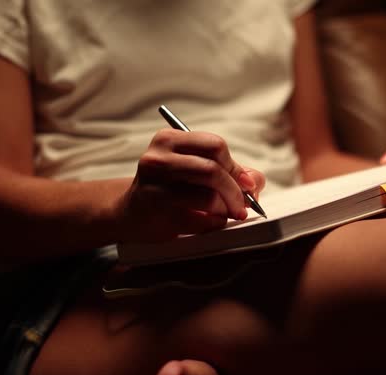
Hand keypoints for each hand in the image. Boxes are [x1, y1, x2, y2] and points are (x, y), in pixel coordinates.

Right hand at [115, 129, 265, 241]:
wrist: (130, 214)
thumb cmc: (171, 190)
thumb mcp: (195, 171)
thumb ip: (230, 171)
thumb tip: (254, 182)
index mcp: (169, 140)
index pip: (215, 145)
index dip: (236, 167)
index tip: (246, 184)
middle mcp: (158, 158)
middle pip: (213, 169)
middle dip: (235, 191)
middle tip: (242, 206)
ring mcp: (154, 185)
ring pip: (209, 196)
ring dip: (225, 209)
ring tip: (225, 215)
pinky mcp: (157, 212)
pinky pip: (200, 219)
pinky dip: (213, 223)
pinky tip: (209, 222)